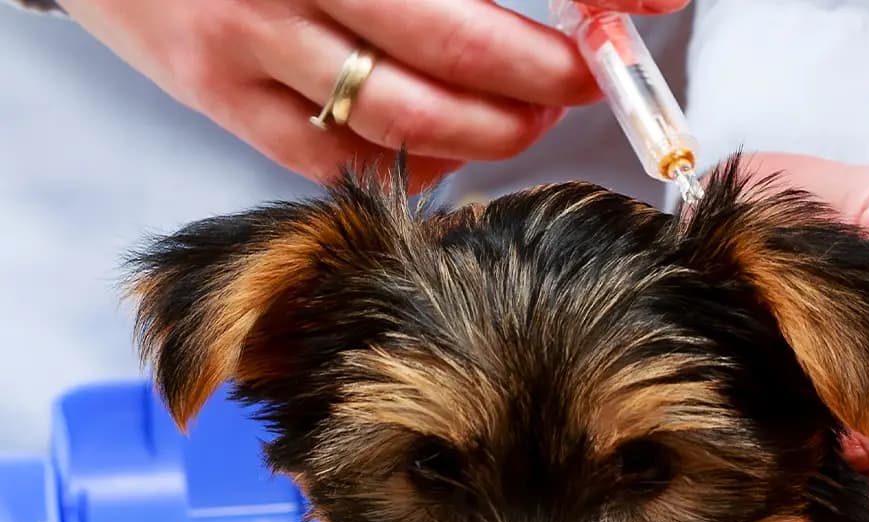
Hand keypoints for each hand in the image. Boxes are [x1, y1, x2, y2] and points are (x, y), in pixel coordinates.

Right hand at [61, 0, 689, 191]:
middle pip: (454, 51)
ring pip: (406, 118)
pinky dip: (406, 159)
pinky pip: (338, 157)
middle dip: (543, 75)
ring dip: (490, 128)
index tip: (643, 5)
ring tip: (529, 114)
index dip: (580, 3)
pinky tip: (441, 144)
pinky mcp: (225, 100)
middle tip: (585, 74)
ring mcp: (250, 45)